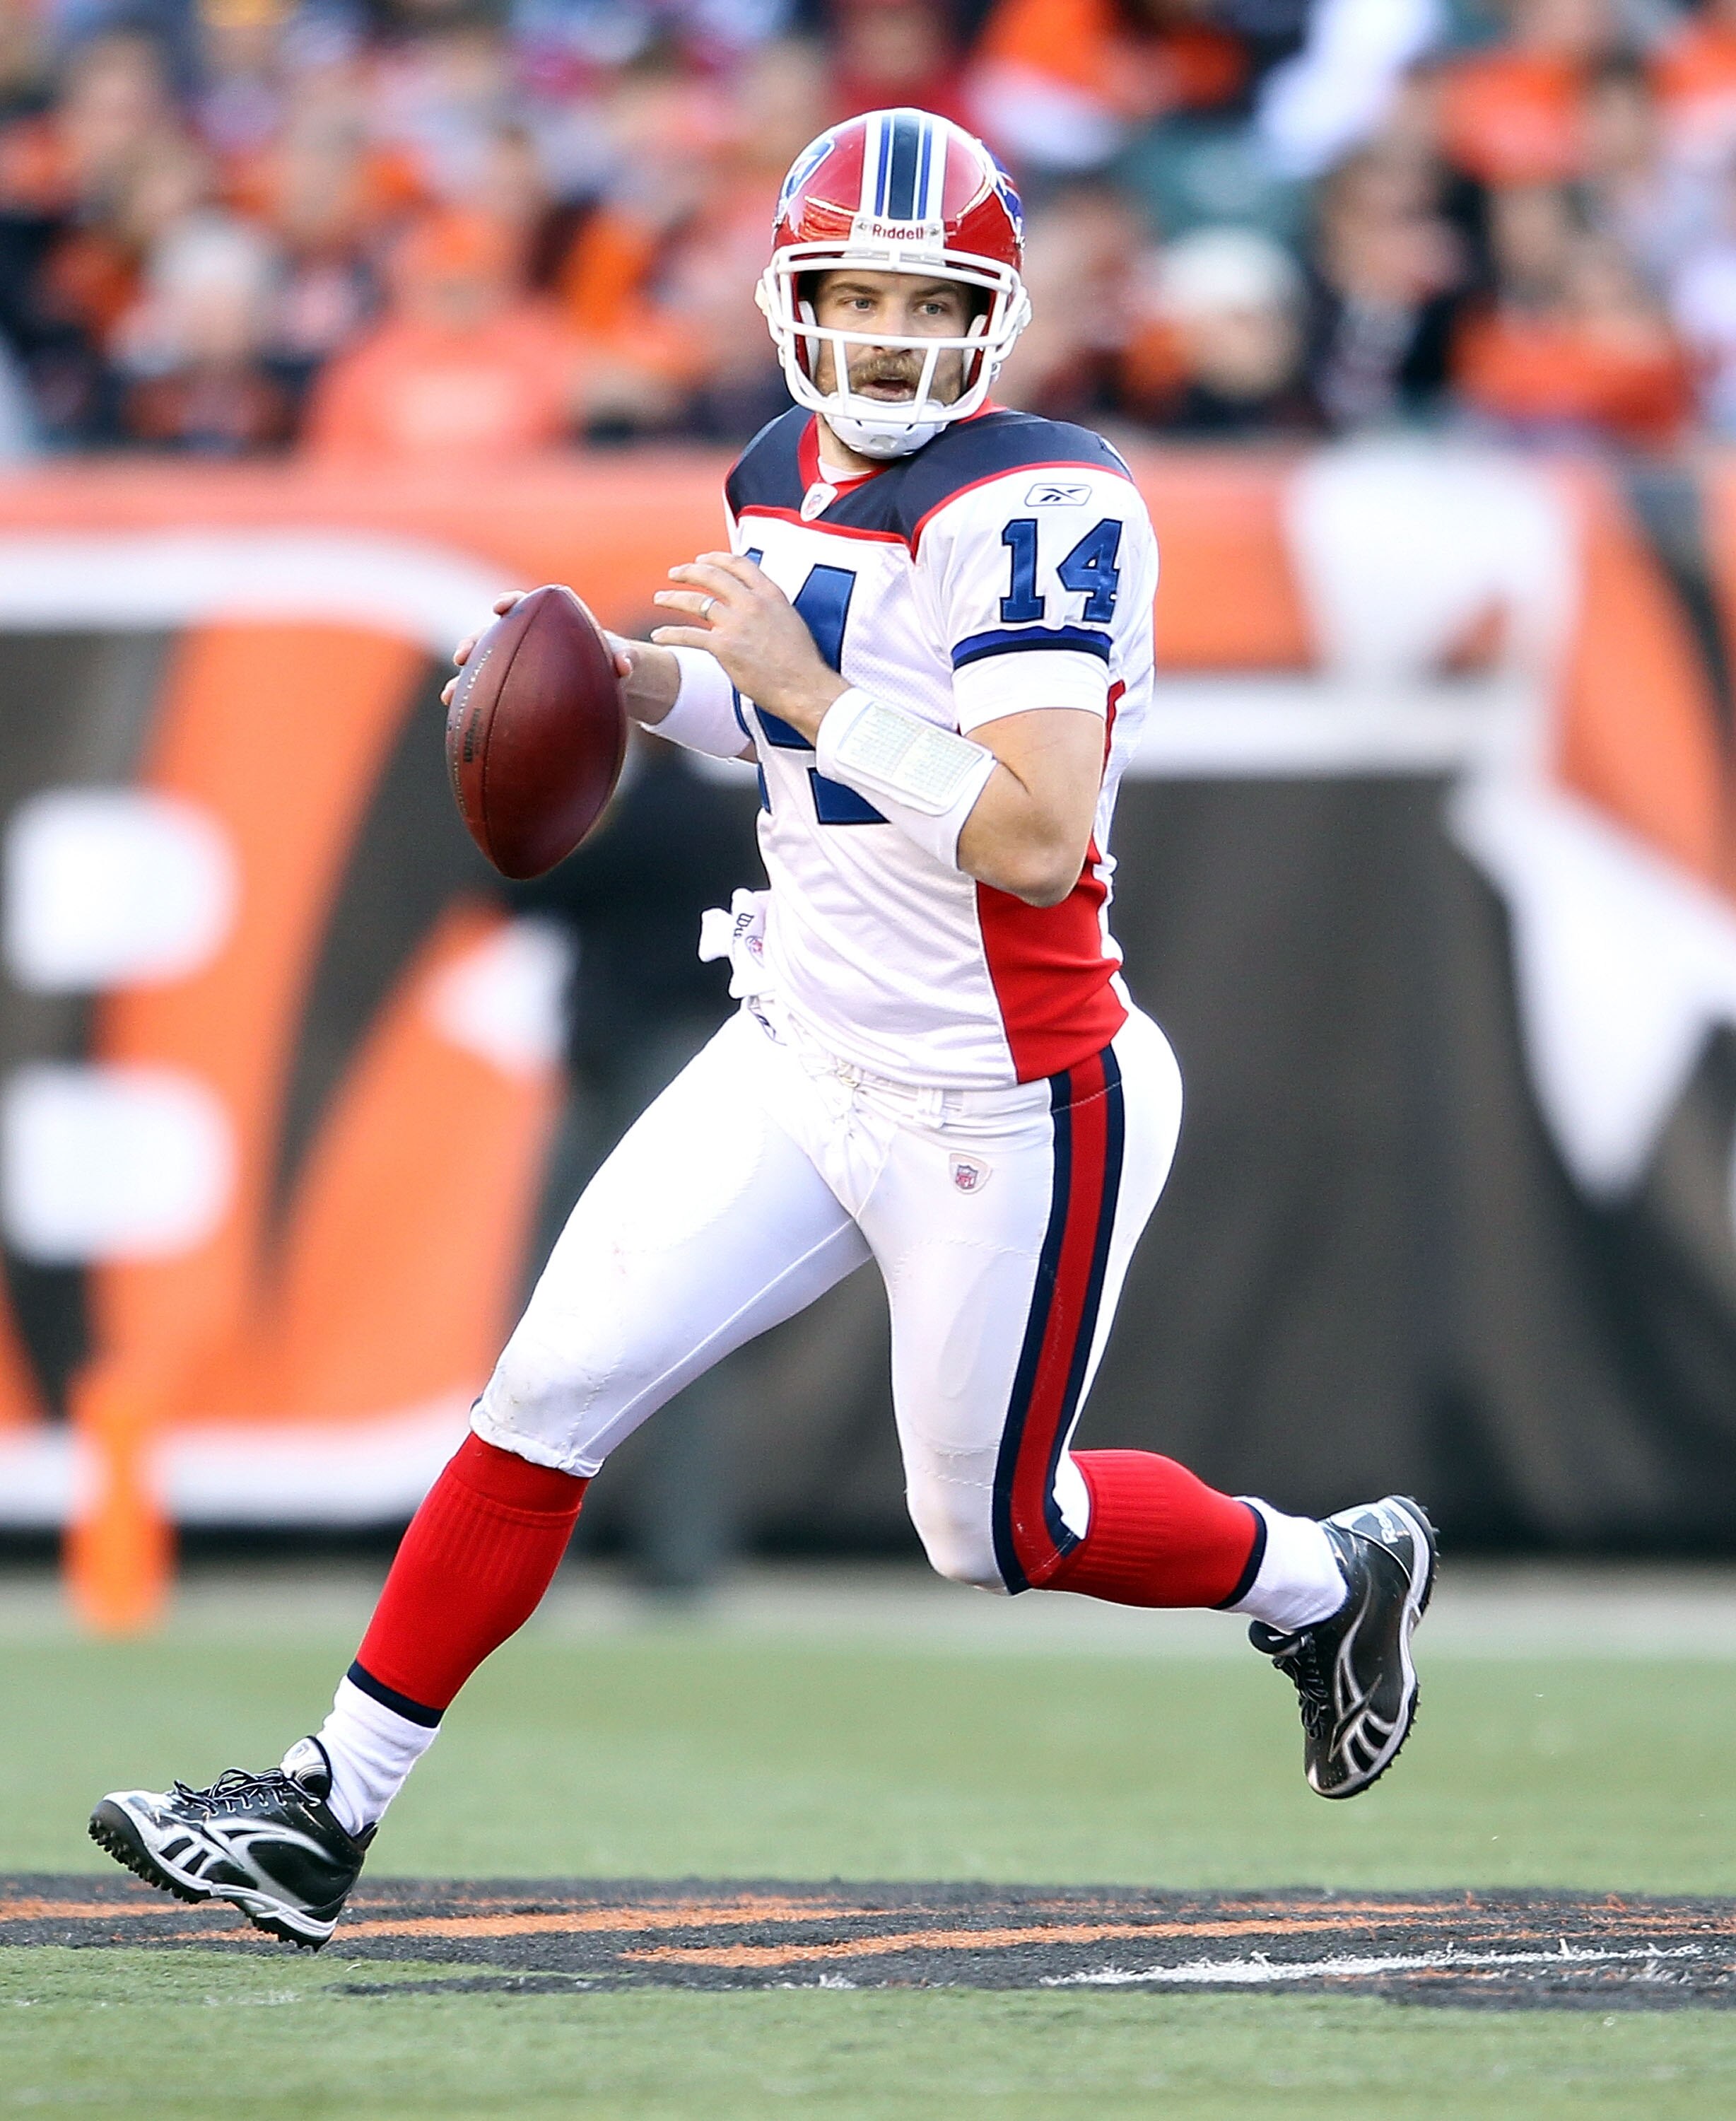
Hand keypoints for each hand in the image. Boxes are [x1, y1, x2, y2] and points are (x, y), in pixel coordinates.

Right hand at [441, 590, 634, 709]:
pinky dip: (477, 707)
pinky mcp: (513, 686)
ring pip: (484, 668)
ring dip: (465, 682)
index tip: (501, 608)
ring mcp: (515, 662)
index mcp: (547, 621)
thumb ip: (623, 656)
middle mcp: (524, 639)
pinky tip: (463, 724)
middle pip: (491, 635)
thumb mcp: (619, 657)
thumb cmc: (609, 659)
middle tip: (463, 656)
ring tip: (449, 696)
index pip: (523, 604)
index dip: (509, 602)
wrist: (604, 678)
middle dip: (474, 643)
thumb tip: (625, 667)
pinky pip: (491, 695)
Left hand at [651, 552, 846, 740]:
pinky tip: (659, 635)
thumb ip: (770, 609)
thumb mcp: (790, 622)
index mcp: (771, 594)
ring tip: (660, 598)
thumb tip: (756, 609)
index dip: (717, 559)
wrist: (805, 687)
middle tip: (675, 573)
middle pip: (712, 576)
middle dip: (689, 571)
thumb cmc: (801, 662)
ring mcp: (736, 623)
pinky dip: (670, 634)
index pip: (739, 564)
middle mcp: (752, 603)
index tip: (703, 559)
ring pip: (696, 602)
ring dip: (673, 598)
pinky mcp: (724, 647)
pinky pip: (689, 635)